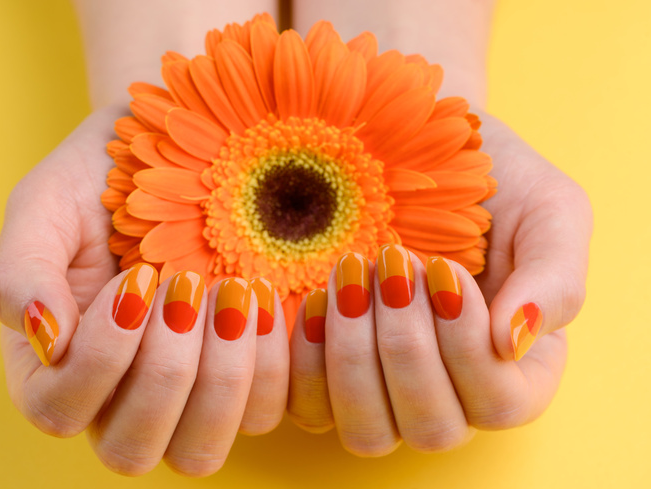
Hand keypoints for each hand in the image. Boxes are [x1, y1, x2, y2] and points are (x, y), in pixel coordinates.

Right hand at [0, 108, 288, 475]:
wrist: (167, 156)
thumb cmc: (98, 184)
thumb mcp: (44, 209)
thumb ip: (21, 273)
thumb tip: (45, 340)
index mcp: (54, 368)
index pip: (60, 411)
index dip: (102, 354)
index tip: (137, 277)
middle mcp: (115, 398)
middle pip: (133, 450)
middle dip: (166, 369)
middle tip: (186, 285)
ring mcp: (182, 397)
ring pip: (200, 450)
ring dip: (224, 372)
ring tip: (236, 290)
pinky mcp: (240, 380)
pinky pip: (265, 412)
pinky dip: (273, 362)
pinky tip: (266, 297)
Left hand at [287, 114, 592, 453]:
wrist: (420, 153)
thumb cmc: (494, 183)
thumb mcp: (549, 211)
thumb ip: (555, 278)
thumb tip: (514, 342)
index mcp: (517, 369)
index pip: (499, 404)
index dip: (467, 344)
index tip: (442, 268)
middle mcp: (452, 394)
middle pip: (430, 428)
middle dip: (406, 345)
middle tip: (392, 263)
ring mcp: (387, 391)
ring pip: (368, 430)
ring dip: (355, 353)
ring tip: (350, 275)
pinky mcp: (330, 376)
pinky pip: (309, 406)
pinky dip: (305, 359)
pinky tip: (314, 297)